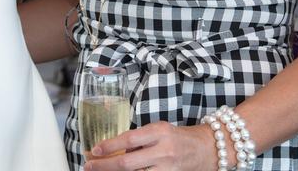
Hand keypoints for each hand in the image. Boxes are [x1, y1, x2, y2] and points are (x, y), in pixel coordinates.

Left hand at [83, 121, 216, 170]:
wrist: (208, 149)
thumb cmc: (180, 138)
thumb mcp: (161, 130)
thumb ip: (140, 139)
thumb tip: (114, 150)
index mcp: (160, 132)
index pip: (129, 139)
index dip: (109, 146)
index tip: (94, 150)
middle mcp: (163, 151)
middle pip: (127, 163)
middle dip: (104, 166)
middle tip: (88, 165)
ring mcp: (167, 169)